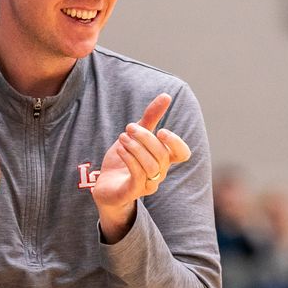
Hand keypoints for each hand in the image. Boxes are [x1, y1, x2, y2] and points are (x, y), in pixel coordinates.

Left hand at [92, 93, 191, 240]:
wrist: (105, 186)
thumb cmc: (123, 160)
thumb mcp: (135, 135)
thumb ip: (150, 118)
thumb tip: (166, 95)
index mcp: (163, 159)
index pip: (182, 153)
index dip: (175, 143)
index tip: (160, 130)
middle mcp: (159, 173)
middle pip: (162, 155)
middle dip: (146, 138)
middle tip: (130, 127)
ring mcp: (147, 184)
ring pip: (151, 166)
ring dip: (136, 148)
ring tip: (123, 137)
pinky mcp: (133, 191)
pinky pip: (137, 176)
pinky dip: (130, 159)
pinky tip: (121, 148)